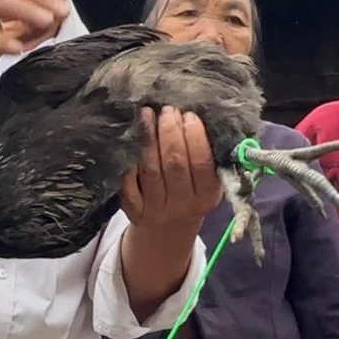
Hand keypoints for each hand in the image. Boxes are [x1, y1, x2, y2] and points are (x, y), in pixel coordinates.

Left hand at [119, 107, 222, 233]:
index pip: (201, 163)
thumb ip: (209, 155)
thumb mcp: (208, 181)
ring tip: (147, 114)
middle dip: (170, 132)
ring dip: (148, 139)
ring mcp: (157, 210)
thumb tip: (201, 115)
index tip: (189, 115)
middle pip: (174, 165)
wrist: (169, 228)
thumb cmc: (191, 192)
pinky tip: (130, 140)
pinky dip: (129, 162)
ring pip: (150, 171)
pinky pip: (128, 185)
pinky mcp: (135, 212)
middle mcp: (182, 205)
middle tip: (167, 110)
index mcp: (207, 195)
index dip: (195, 137)